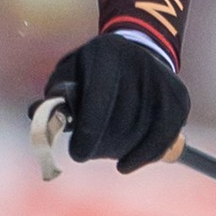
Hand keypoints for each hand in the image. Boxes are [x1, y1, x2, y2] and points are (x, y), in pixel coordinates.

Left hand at [41, 29, 188, 173]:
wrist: (136, 51)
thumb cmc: (93, 70)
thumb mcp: (69, 74)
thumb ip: (54, 96)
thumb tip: (36, 115)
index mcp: (106, 54)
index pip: (99, 102)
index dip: (88, 135)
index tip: (78, 154)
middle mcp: (138, 63)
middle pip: (121, 122)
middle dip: (101, 145)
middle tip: (89, 152)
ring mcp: (163, 81)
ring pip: (141, 132)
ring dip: (120, 150)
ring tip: (107, 149)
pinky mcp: (179, 98)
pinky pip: (164, 138)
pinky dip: (145, 156)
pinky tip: (127, 164)